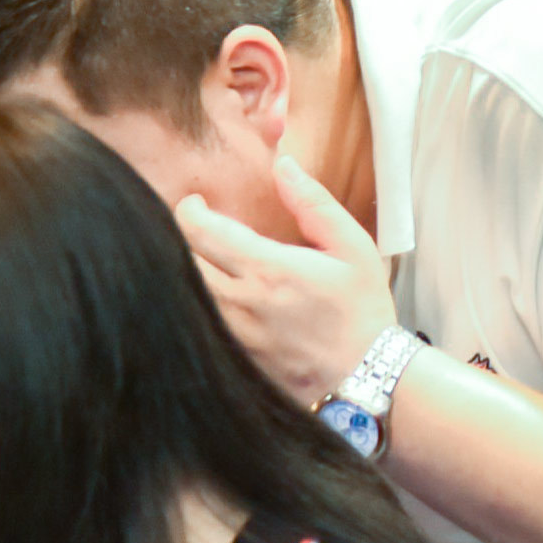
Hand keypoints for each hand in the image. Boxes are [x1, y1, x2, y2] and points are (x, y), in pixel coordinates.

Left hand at [175, 155, 397, 406]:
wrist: (368, 378)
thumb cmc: (362, 310)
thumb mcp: (353, 249)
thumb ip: (314, 204)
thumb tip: (282, 164)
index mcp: (268, 269)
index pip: (199, 229)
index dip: (187, 209)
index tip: (196, 202)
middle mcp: (239, 302)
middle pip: (176, 259)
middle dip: (174, 236)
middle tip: (189, 229)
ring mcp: (228, 333)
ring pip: (177, 292)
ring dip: (177, 269)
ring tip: (191, 257)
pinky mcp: (226, 356)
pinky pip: (190, 323)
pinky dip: (184, 303)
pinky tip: (198, 293)